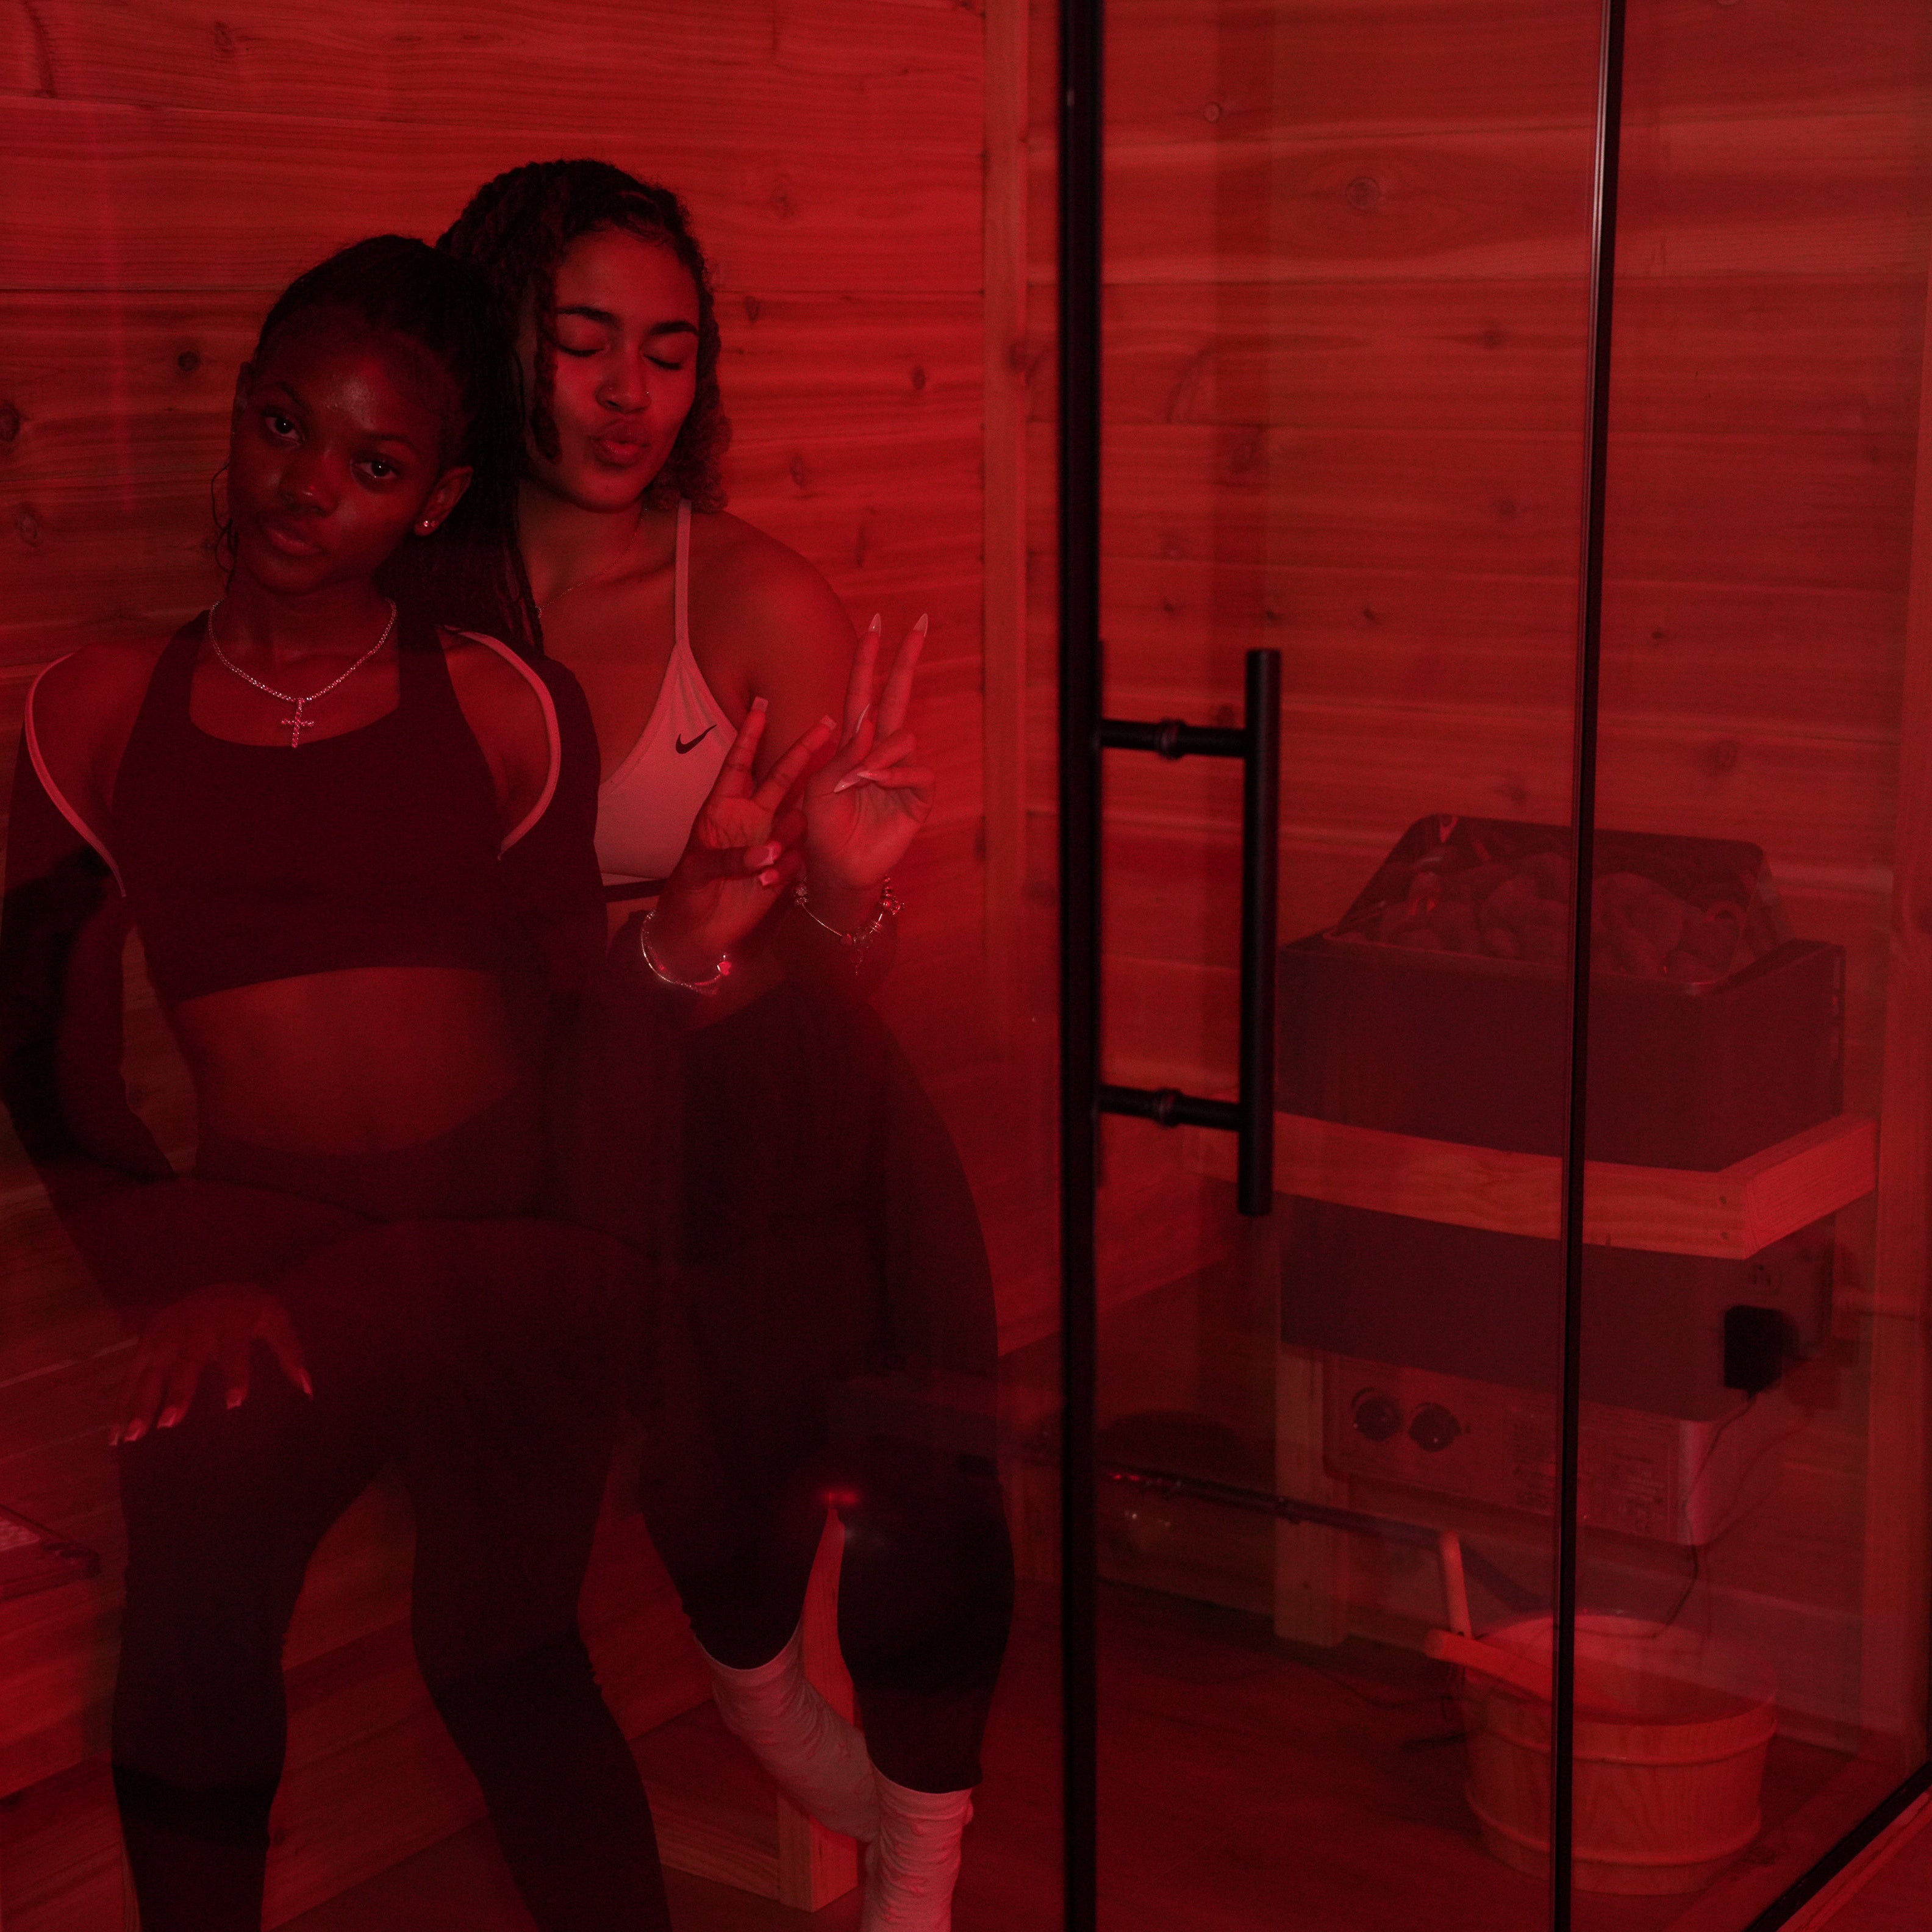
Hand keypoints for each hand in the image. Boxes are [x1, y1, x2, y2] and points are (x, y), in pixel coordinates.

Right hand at [111, 1284, 310, 1444]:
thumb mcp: (277, 1321)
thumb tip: (308, 1389)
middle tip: (168, 1423)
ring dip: (139, 1403)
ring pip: (150, 1369)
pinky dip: (121, 1403)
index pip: (235, 1348)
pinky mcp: (147, 1339)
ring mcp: (166, 1331)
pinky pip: (131, 1374)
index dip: (235, 1373)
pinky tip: (116, 1435)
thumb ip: (290, 1353)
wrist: (219, 1286)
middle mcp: (194, 1324)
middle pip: (184, 1360)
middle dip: (176, 1392)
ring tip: (133, 1437)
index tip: (236, 1403)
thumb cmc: (251, 1310)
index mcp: (231, 1317)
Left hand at [649, 699, 836, 977]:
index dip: (750, 735)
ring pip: (797, 816)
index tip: (762, 705)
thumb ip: (733, 858)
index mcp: (723, 808)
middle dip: (802, 751)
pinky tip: (767, 883)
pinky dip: (789, 866)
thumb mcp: (700, 871)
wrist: (699, 930)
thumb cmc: (689, 893)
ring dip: (800, 821)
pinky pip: (797, 857)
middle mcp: (750, 818)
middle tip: (827, 724)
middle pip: (780, 778)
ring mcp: (769, 841)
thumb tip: (771, 852)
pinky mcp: (782, 868)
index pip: (739, 764)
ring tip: (788, 836)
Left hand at [803, 614, 936, 911]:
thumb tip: (870, 731)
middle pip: (897, 695)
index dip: (869, 658)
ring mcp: (902, 772)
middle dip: (907, 659)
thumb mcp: (819, 785)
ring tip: (858, 781)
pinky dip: (894, 776)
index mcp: (854, 742)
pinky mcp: (918, 797)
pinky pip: (916, 771)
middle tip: (921, 624)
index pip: (864, 691)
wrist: (838, 869)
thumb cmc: (822, 827)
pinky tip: (875, 786)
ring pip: (903, 737)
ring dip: (879, 754)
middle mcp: (881, 750)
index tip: (877, 623)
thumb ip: (842, 754)